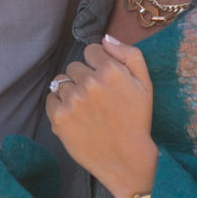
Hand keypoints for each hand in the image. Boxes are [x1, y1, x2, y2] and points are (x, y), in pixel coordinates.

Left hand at [45, 35, 157, 197]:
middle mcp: (89, 83)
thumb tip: (105, 38)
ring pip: (61, 82)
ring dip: (71, 92)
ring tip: (86, 110)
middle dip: (84, 79)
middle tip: (97, 99)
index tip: (105, 81)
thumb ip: (129, 54)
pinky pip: (51, 99)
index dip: (98, 65)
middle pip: (75, 66)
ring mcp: (72, 101)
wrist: (126, 159)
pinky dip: (59, 106)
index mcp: (111, 71)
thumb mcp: (145, 83)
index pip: (91, 50)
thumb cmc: (137, 120)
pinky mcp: (59, 118)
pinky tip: (75, 117)